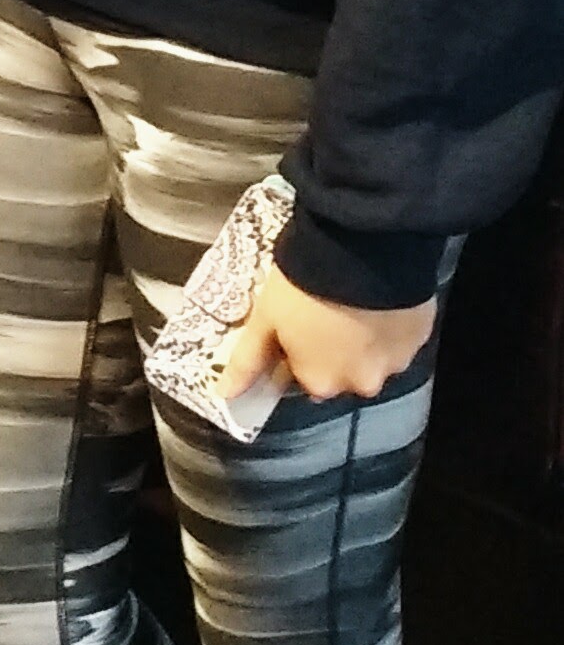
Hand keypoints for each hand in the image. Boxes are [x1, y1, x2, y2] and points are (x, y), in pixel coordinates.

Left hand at [219, 262, 435, 405]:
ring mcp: (396, 362)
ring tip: (353, 300)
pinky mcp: (420, 337)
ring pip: (374, 356)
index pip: (306, 378)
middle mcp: (361, 383)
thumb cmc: (303, 286)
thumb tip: (225, 394)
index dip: (298, 351)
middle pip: (344, 372)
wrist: (360, 250)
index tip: (296, 326)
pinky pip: (401, 336)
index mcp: (322, 383)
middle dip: (335, 349)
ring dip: (364, 338)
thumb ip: (248, 361)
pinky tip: (377, 297)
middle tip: (325, 310)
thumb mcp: (265, 318)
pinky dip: (389, 323)